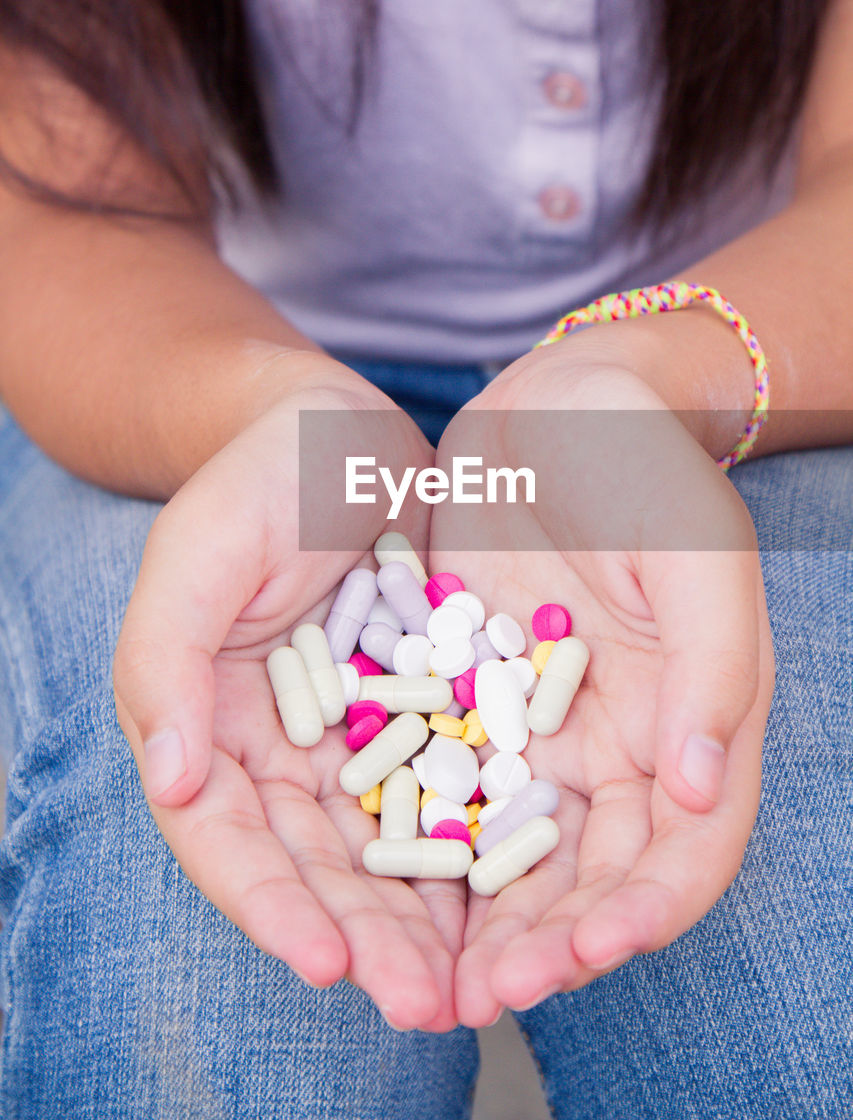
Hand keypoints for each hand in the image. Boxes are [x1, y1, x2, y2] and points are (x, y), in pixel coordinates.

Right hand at [113, 356, 463, 1030]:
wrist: (342, 433)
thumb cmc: (256, 481)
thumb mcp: (197, 552)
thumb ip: (163, 661)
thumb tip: (163, 784)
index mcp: (207, 725)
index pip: (226, 839)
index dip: (269, 907)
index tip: (325, 964)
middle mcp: (279, 750)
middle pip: (315, 865)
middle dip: (364, 941)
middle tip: (424, 1007)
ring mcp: (356, 738)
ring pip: (388, 848)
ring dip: (426, 923)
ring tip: (477, 986)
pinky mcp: (426, 714)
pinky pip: (451, 791)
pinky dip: (476, 848)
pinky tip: (520, 899)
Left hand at [429, 351, 773, 1024]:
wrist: (560, 407)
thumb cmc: (646, 474)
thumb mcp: (698, 557)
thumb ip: (715, 671)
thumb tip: (701, 791)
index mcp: (689, 725)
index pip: (682, 854)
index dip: (640, 916)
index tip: (582, 955)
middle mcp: (617, 744)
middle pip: (590, 875)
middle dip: (547, 943)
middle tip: (484, 995)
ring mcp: (539, 727)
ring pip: (514, 848)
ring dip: (480, 919)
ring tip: (431, 971)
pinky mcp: (472, 697)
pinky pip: (449, 782)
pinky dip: (425, 837)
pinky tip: (378, 874)